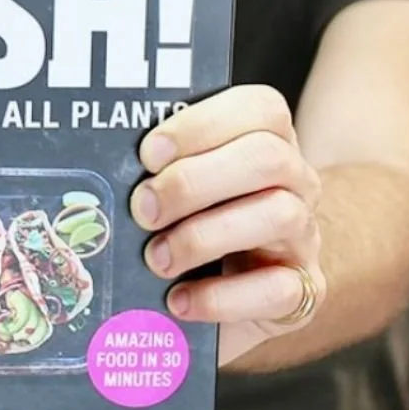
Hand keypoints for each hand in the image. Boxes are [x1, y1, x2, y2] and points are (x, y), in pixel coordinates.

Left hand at [131, 85, 325, 367]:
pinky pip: (278, 290)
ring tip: (157, 258)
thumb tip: (104, 166)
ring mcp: (304, 237)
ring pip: (280, 215)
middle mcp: (296, 182)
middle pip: (267, 158)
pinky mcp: (303, 293)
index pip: (259, 108)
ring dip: (204, 236)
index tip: (148, 153)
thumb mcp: (181, 187)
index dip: (202, 124)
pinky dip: (221, 297)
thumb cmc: (197, 224)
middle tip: (143, 208)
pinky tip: (179, 301)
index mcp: (268, 140)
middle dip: (193, 182)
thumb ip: (160, 169)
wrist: (242, 291)